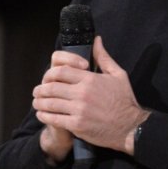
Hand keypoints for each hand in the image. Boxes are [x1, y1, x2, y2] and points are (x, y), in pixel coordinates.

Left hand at [33, 37, 148, 154]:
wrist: (130, 127)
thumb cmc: (125, 100)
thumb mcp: (118, 75)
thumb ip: (104, 58)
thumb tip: (96, 41)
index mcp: (90, 79)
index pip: (61, 71)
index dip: (50, 74)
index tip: (47, 78)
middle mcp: (82, 93)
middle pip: (52, 87)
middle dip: (40, 89)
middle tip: (37, 91)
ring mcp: (79, 110)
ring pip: (50, 104)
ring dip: (39, 103)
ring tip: (37, 103)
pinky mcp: (77, 125)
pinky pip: (54, 119)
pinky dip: (45, 116)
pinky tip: (43, 115)